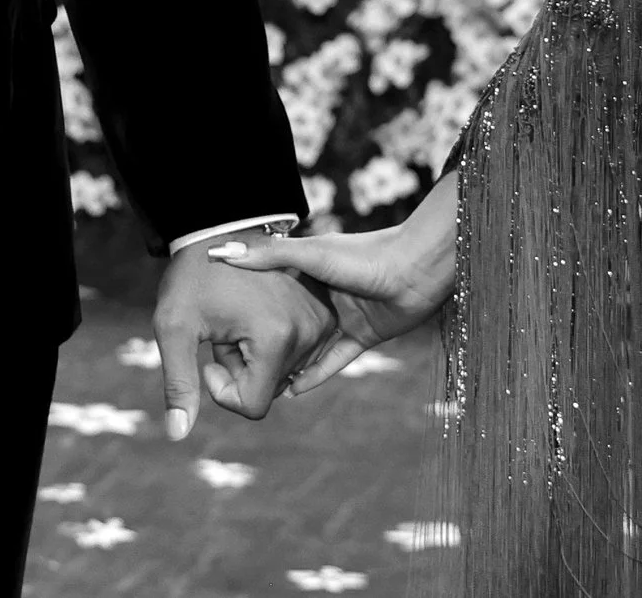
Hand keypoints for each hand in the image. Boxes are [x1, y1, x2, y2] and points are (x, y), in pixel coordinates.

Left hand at [150, 242, 335, 440]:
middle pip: (269, 388)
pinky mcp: (322, 313)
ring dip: (255, 356)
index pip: (253, 405)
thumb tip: (177, 435)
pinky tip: (253, 318)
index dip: (222, 389)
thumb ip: (178, 384)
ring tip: (238, 318)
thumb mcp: (175, 329)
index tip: (208, 355)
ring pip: (283, 372)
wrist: (218, 227)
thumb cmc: (191, 277)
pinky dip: (272, 345)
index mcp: (275, 339)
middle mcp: (307, 332)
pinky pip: (295, 353)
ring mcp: (319, 322)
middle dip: (241, 369)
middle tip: (222, 330)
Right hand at [213, 170, 457, 393]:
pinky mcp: (364, 336)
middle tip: (236, 360)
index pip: (274, 288)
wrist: (418, 267)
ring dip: (288, 362)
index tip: (223, 317)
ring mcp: (346, 316)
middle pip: (290, 321)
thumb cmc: (365, 255)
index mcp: (312, 270)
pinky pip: (333, 361)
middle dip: (266, 340)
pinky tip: (291, 390)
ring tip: (259, 380)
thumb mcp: (311, 253)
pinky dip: (314, 375)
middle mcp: (326, 295)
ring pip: (310, 345)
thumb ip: (270, 255)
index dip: (250, 301)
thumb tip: (224, 252)